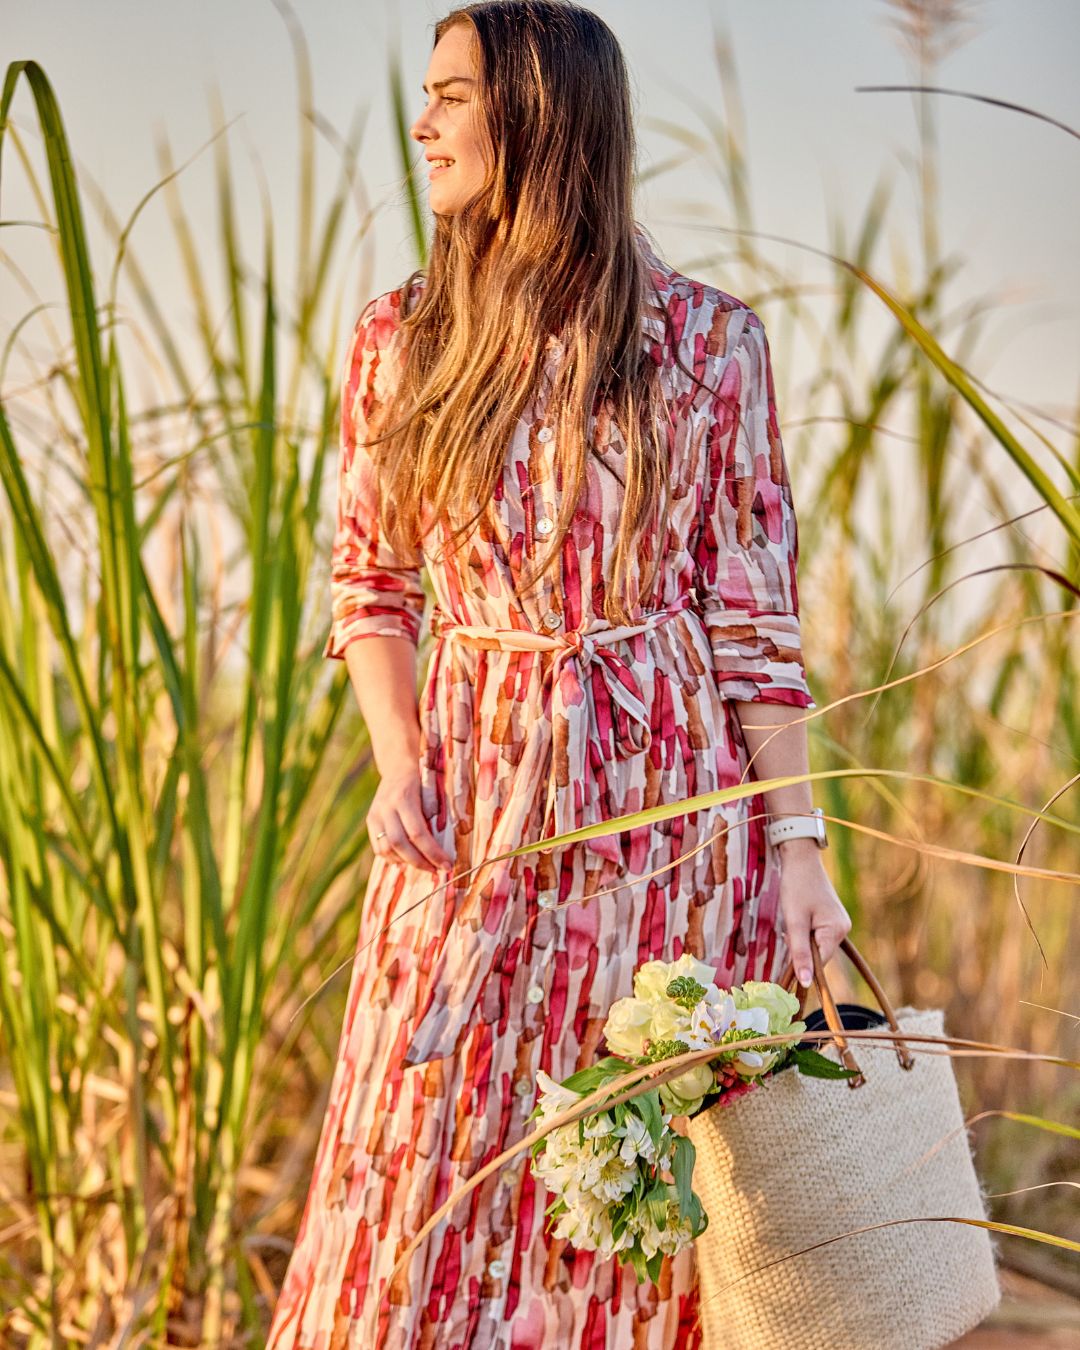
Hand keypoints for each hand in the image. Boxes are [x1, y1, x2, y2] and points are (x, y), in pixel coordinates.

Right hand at [367, 768, 453, 874]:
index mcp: (404, 798)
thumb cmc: (422, 782)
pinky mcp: (371, 821)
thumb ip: (434, 818)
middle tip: (437, 870)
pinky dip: (394, 859)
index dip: (433, 853)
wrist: (397, 767)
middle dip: (421, 862)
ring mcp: (375, 815)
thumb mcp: (431, 793)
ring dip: (407, 863)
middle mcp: (386, 807)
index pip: (418, 833)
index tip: (447, 864)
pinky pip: (379, 849)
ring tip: (425, 866)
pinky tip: (408, 859)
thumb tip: (444, 849)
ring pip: (386, 849)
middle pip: (400, 844)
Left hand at [776, 840, 851, 985]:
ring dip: (800, 939)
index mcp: (836, 931)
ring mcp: (838, 923)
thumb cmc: (796, 886)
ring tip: (792, 918)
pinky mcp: (831, 918)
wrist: (800, 858)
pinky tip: (797, 917)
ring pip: (815, 944)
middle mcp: (842, 929)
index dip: (803, 964)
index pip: (820, 962)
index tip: (787, 956)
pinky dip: (804, 931)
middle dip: (800, 948)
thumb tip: (806, 983)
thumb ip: (799, 953)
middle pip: (818, 954)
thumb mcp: (794, 921)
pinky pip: (816, 934)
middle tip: (787, 930)